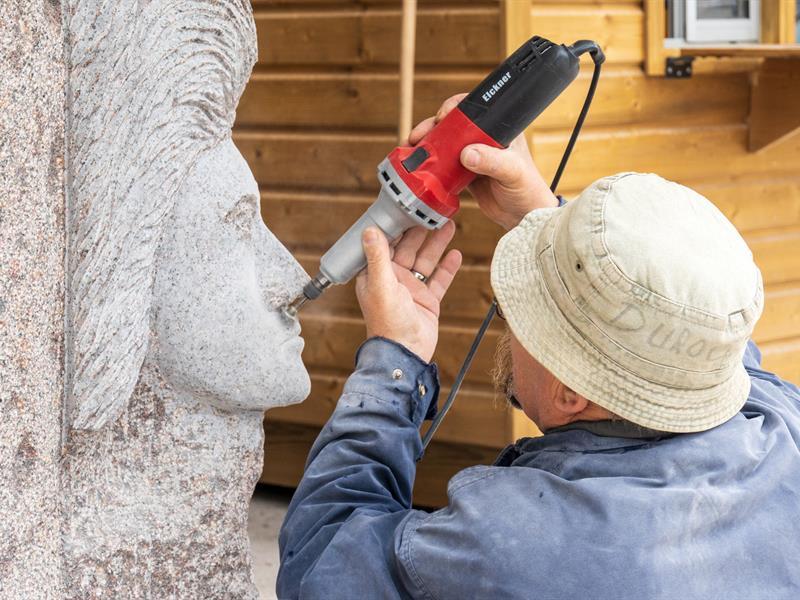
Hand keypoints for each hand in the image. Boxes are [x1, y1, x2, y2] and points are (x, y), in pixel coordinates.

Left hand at [355, 222, 461, 362]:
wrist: (406, 353)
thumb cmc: (388, 323)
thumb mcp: (381, 285)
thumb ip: (377, 257)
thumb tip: (370, 230)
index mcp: (376, 275)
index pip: (385, 243)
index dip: (396, 225)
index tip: (405, 207)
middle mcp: (393, 279)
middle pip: (408, 248)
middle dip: (420, 230)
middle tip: (433, 211)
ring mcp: (411, 289)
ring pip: (426, 260)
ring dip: (436, 243)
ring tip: (449, 224)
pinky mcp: (427, 300)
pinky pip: (439, 279)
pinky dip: (447, 267)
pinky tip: (456, 254)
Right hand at [408, 93, 558, 229]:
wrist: (524, 217)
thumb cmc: (528, 191)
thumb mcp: (512, 172)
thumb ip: (492, 161)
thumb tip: (467, 154)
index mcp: (500, 130)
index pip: (475, 110)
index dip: (454, 108)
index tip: (441, 117)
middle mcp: (485, 139)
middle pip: (453, 125)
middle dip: (433, 127)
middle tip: (419, 135)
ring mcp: (474, 156)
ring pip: (446, 144)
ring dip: (429, 146)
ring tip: (413, 150)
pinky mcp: (465, 173)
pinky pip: (444, 165)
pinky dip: (432, 165)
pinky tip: (421, 167)